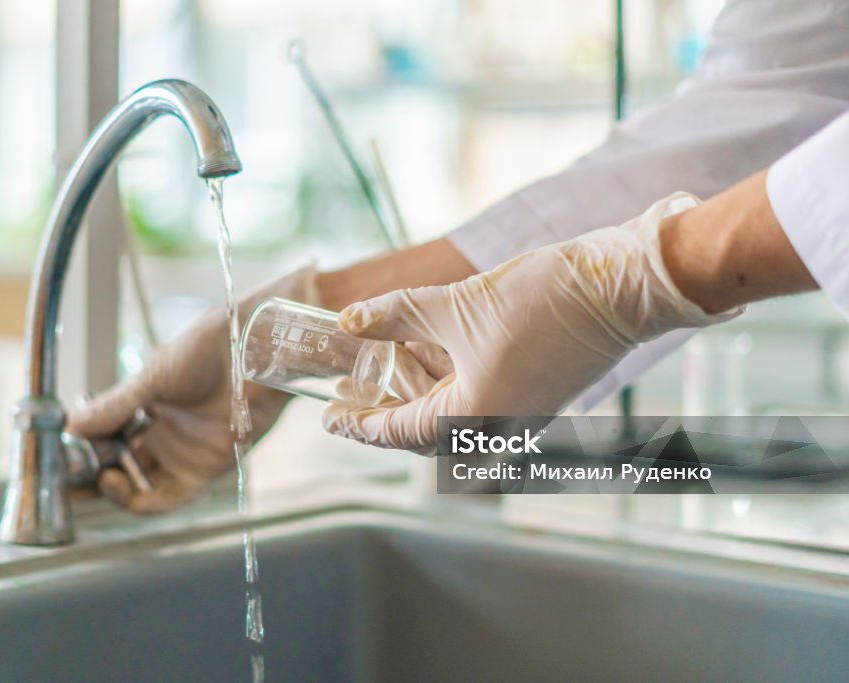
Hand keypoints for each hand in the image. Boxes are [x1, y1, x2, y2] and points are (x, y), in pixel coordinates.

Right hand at [67, 266, 319, 513]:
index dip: (79, 453)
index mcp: (144, 407)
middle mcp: (160, 434)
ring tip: (94, 478)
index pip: (103, 440)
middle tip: (64, 479)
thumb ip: (115, 405)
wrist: (255, 351)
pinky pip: (168, 498)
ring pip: (138, 488)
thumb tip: (72, 425)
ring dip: (111, 491)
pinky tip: (118, 484)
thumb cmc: (210, 348)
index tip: (55, 458)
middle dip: (89, 479)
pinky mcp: (205, 469)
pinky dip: (140, 501)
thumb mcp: (154, 376)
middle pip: (117, 469)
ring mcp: (181, 453)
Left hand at [323, 193, 740, 451]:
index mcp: (472, 420)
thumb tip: (350, 320)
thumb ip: (395, 317)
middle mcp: (495, 430)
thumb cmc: (541, 300)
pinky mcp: (535, 396)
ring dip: (416, 393)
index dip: (358, 424)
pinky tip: (427, 356)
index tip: (329, 418)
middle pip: (421, 431)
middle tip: (349, 396)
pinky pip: (476, 402)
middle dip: (383, 411)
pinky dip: (447, 384)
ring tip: (383, 368)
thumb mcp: (454, 306)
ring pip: (450, 416)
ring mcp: (519, 416)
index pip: (397, 432)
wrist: (620, 287)